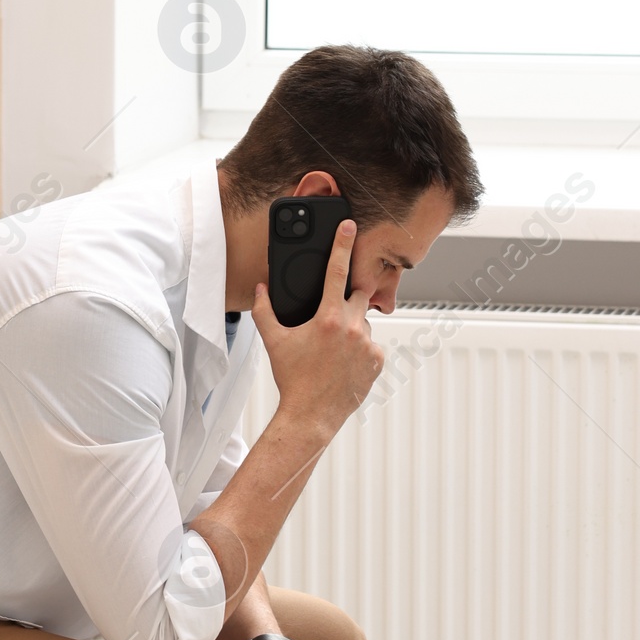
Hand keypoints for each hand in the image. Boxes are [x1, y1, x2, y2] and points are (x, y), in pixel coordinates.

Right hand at [251, 219, 381, 444]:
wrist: (311, 414)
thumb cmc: (292, 378)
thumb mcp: (273, 341)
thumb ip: (265, 310)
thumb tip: (261, 290)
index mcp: (327, 317)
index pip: (337, 270)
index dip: (342, 244)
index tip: (349, 225)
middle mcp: (352, 327)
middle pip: (358, 295)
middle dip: (348, 299)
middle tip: (331, 316)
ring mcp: (368, 344)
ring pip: (364, 322)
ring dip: (352, 327)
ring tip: (332, 350)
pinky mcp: (378, 360)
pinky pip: (371, 344)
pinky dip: (360, 348)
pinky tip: (343, 362)